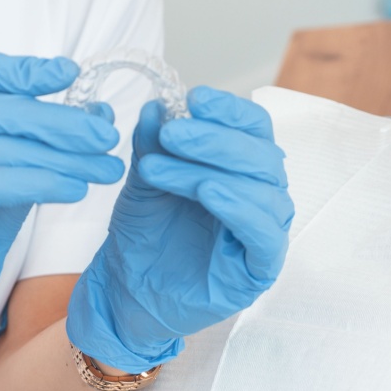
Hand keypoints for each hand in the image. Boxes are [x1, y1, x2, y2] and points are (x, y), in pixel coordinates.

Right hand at [0, 50, 124, 368]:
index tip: (72, 72)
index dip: (24, 68)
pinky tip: (78, 188)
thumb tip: (100, 109)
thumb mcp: (16, 161)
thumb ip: (47, 133)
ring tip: (108, 167)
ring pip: (7, 149)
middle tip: (107, 134)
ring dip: (66, 158)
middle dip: (61, 122)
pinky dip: (44, 183)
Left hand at [66, 87, 292, 372]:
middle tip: (172, 133)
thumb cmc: (144, 236)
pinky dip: (239, 208)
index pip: (254, 129)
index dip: (230, 110)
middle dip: (214, 138)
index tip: (194, 97)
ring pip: (260, 189)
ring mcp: (264, 233)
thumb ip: (154, 144)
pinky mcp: (259, 269)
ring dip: (211, 169)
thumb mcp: (145, 181)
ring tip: (161, 167)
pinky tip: (209, 193)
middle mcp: (261, 197)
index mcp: (242, 170)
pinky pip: (264, 234)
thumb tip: (158, 105)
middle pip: (261, 155)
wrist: (126, 293)